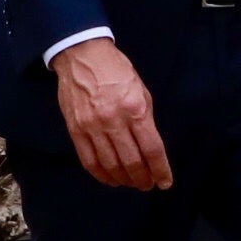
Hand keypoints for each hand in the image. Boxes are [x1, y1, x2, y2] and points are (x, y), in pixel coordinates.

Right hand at [53, 38, 170, 191]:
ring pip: (110, 166)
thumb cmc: (117, 70)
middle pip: (132, 162)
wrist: (82, 55)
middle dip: (143, 179)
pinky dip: (101, 175)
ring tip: (131, 183)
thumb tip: (150, 148)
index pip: (152, 149)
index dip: (160, 170)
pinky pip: (89, 160)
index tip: (165, 182)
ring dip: (124, 180)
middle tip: (148, 185)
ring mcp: (92, 127)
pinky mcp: (75, 130)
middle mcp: (114, 120)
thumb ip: (146, 119)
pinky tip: (111, 179)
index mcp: (135, 109)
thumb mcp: (141, 90)